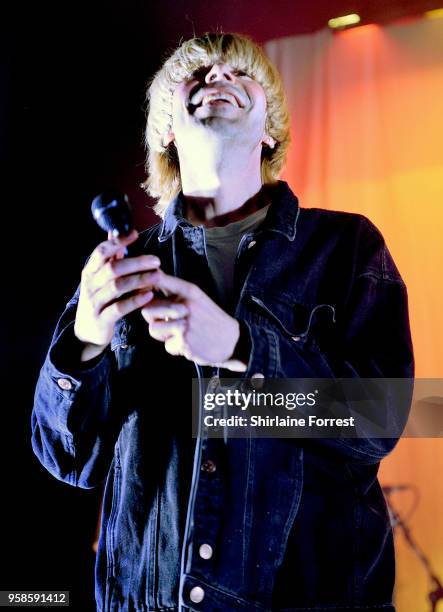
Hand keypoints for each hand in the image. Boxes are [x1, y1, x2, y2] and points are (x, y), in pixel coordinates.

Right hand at [74, 230, 160, 360]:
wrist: (86, 332)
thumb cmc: (98, 301)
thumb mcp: (99, 279)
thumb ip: (109, 258)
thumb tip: (115, 234)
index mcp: (90, 271)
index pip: (101, 251)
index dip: (118, 242)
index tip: (135, 234)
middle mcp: (90, 284)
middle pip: (113, 268)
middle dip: (136, 262)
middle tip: (156, 260)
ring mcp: (94, 302)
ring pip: (118, 286)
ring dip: (139, 279)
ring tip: (157, 275)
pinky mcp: (102, 319)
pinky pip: (119, 308)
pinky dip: (135, 301)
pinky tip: (149, 295)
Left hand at [140, 270, 245, 370]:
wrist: (234, 340)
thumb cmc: (211, 319)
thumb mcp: (197, 299)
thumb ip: (175, 293)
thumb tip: (149, 283)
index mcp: (189, 291)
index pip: (158, 279)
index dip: (144, 284)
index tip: (142, 291)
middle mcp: (185, 305)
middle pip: (148, 309)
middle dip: (153, 318)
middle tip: (166, 322)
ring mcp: (184, 323)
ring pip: (153, 329)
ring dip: (163, 335)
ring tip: (179, 334)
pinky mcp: (184, 341)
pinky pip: (167, 346)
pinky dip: (176, 348)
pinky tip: (189, 344)